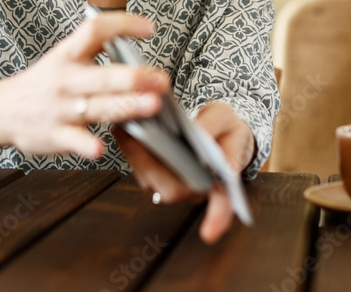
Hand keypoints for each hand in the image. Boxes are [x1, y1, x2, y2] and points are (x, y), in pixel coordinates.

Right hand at [0, 12, 169, 159]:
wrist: (0, 110)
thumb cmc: (42, 83)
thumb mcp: (63, 56)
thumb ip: (95, 47)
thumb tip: (134, 35)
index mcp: (68, 54)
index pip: (95, 30)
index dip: (122, 24)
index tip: (150, 28)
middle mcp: (65, 79)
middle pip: (103, 75)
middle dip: (135, 77)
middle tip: (161, 79)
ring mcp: (60, 108)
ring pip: (97, 107)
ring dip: (126, 106)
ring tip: (152, 105)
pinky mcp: (55, 134)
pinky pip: (74, 140)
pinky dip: (87, 145)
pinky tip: (100, 148)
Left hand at [114, 101, 254, 243]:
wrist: (218, 129)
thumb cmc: (224, 127)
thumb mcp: (224, 117)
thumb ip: (213, 125)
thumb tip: (198, 133)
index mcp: (222, 178)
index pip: (222, 201)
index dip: (217, 218)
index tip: (209, 234)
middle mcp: (198, 188)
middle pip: (174, 190)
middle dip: (150, 166)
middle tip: (134, 138)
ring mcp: (178, 185)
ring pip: (154, 183)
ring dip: (137, 160)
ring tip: (127, 130)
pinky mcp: (161, 178)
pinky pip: (144, 172)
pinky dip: (133, 154)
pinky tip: (125, 132)